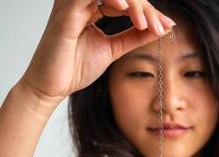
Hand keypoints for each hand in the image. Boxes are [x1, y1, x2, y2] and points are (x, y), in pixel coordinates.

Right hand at [19, 0, 175, 107]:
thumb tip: (163, 26)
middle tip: (160, 26)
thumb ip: (135, 36)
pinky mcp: (65, 12)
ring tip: (145, 23)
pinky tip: (125, 8)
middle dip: (145, 7)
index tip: (166, 26)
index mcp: (92, 7)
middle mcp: (82, 1)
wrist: (51, 87)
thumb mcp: (114, 49)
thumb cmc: (74, 68)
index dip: (148, 11)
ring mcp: (72, 4)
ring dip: (133, 3)